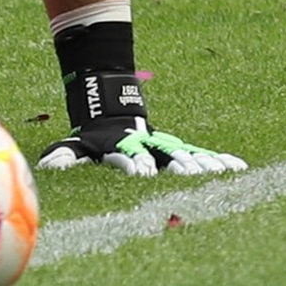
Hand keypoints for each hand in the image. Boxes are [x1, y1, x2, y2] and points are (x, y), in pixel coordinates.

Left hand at [37, 116, 246, 175]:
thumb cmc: (94, 136)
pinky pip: (199, 155)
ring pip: (187, 155)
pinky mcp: (177, 149)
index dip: (134, 163)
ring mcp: (164, 146)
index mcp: (123, 147)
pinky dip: (217, 160)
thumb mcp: (77, 144)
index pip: (129, 157)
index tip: (141, 171)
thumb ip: (66, 156)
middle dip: (178, 166)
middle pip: (165, 156)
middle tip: (192, 177)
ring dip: (203, 165)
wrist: (112, 108)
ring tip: (223, 173)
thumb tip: (49, 168)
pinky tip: (237, 167)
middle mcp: (147, 146)